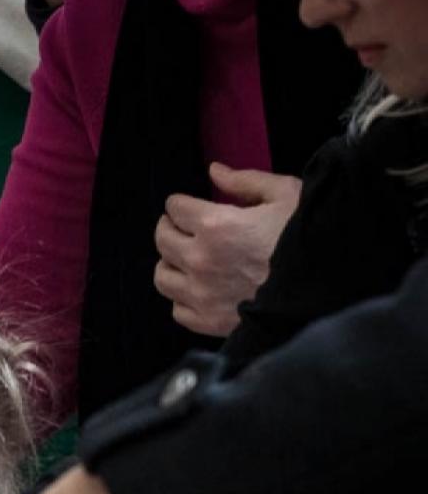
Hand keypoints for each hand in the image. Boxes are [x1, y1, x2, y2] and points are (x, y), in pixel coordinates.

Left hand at [154, 164, 301, 337]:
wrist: (331, 287)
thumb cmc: (312, 237)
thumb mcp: (286, 195)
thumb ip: (246, 181)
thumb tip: (214, 171)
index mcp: (216, 225)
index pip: (175, 208)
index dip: (180, 204)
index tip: (186, 206)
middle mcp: (200, 260)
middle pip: (162, 240)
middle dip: (171, 229)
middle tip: (183, 228)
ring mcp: (202, 294)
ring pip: (162, 277)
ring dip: (171, 264)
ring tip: (186, 259)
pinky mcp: (210, 322)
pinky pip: (178, 311)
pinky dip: (183, 299)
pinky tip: (199, 290)